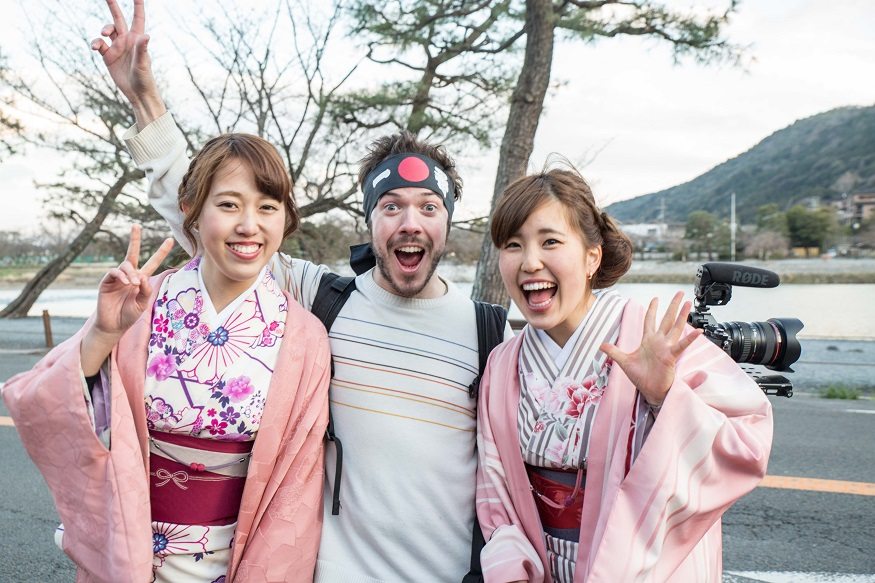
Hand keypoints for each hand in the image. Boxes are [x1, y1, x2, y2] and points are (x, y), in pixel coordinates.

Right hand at [81, 225, 172, 375]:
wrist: (114, 325)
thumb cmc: (129, 315)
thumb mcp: (143, 304)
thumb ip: (146, 291)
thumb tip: (143, 277)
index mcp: (141, 279)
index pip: (153, 262)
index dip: (161, 252)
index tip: (170, 239)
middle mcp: (129, 275)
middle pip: (132, 253)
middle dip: (134, 239)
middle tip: (136, 225)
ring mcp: (117, 277)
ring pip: (126, 265)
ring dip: (131, 273)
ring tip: (134, 284)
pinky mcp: (107, 282)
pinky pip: (114, 272)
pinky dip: (121, 275)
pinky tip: (126, 282)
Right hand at [91, 0, 165, 127]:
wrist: (137, 93)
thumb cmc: (145, 79)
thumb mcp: (143, 63)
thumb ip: (142, 49)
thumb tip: (146, 35)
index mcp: (137, 39)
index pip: (138, 18)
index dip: (137, 5)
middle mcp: (126, 40)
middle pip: (118, 19)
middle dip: (113, 6)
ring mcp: (117, 48)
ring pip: (107, 31)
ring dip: (103, 29)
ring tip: (103, 34)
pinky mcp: (108, 56)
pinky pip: (99, 44)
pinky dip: (96, 43)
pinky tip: (96, 48)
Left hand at [600, 291, 702, 406]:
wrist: (649, 391)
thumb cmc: (640, 377)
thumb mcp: (624, 362)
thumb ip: (614, 352)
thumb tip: (601, 345)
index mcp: (648, 341)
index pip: (650, 321)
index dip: (652, 309)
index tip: (655, 298)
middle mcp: (659, 342)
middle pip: (667, 319)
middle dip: (672, 306)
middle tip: (680, 293)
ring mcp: (666, 348)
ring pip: (675, 328)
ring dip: (682, 316)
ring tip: (688, 304)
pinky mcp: (671, 357)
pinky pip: (681, 346)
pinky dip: (689, 339)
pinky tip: (698, 331)